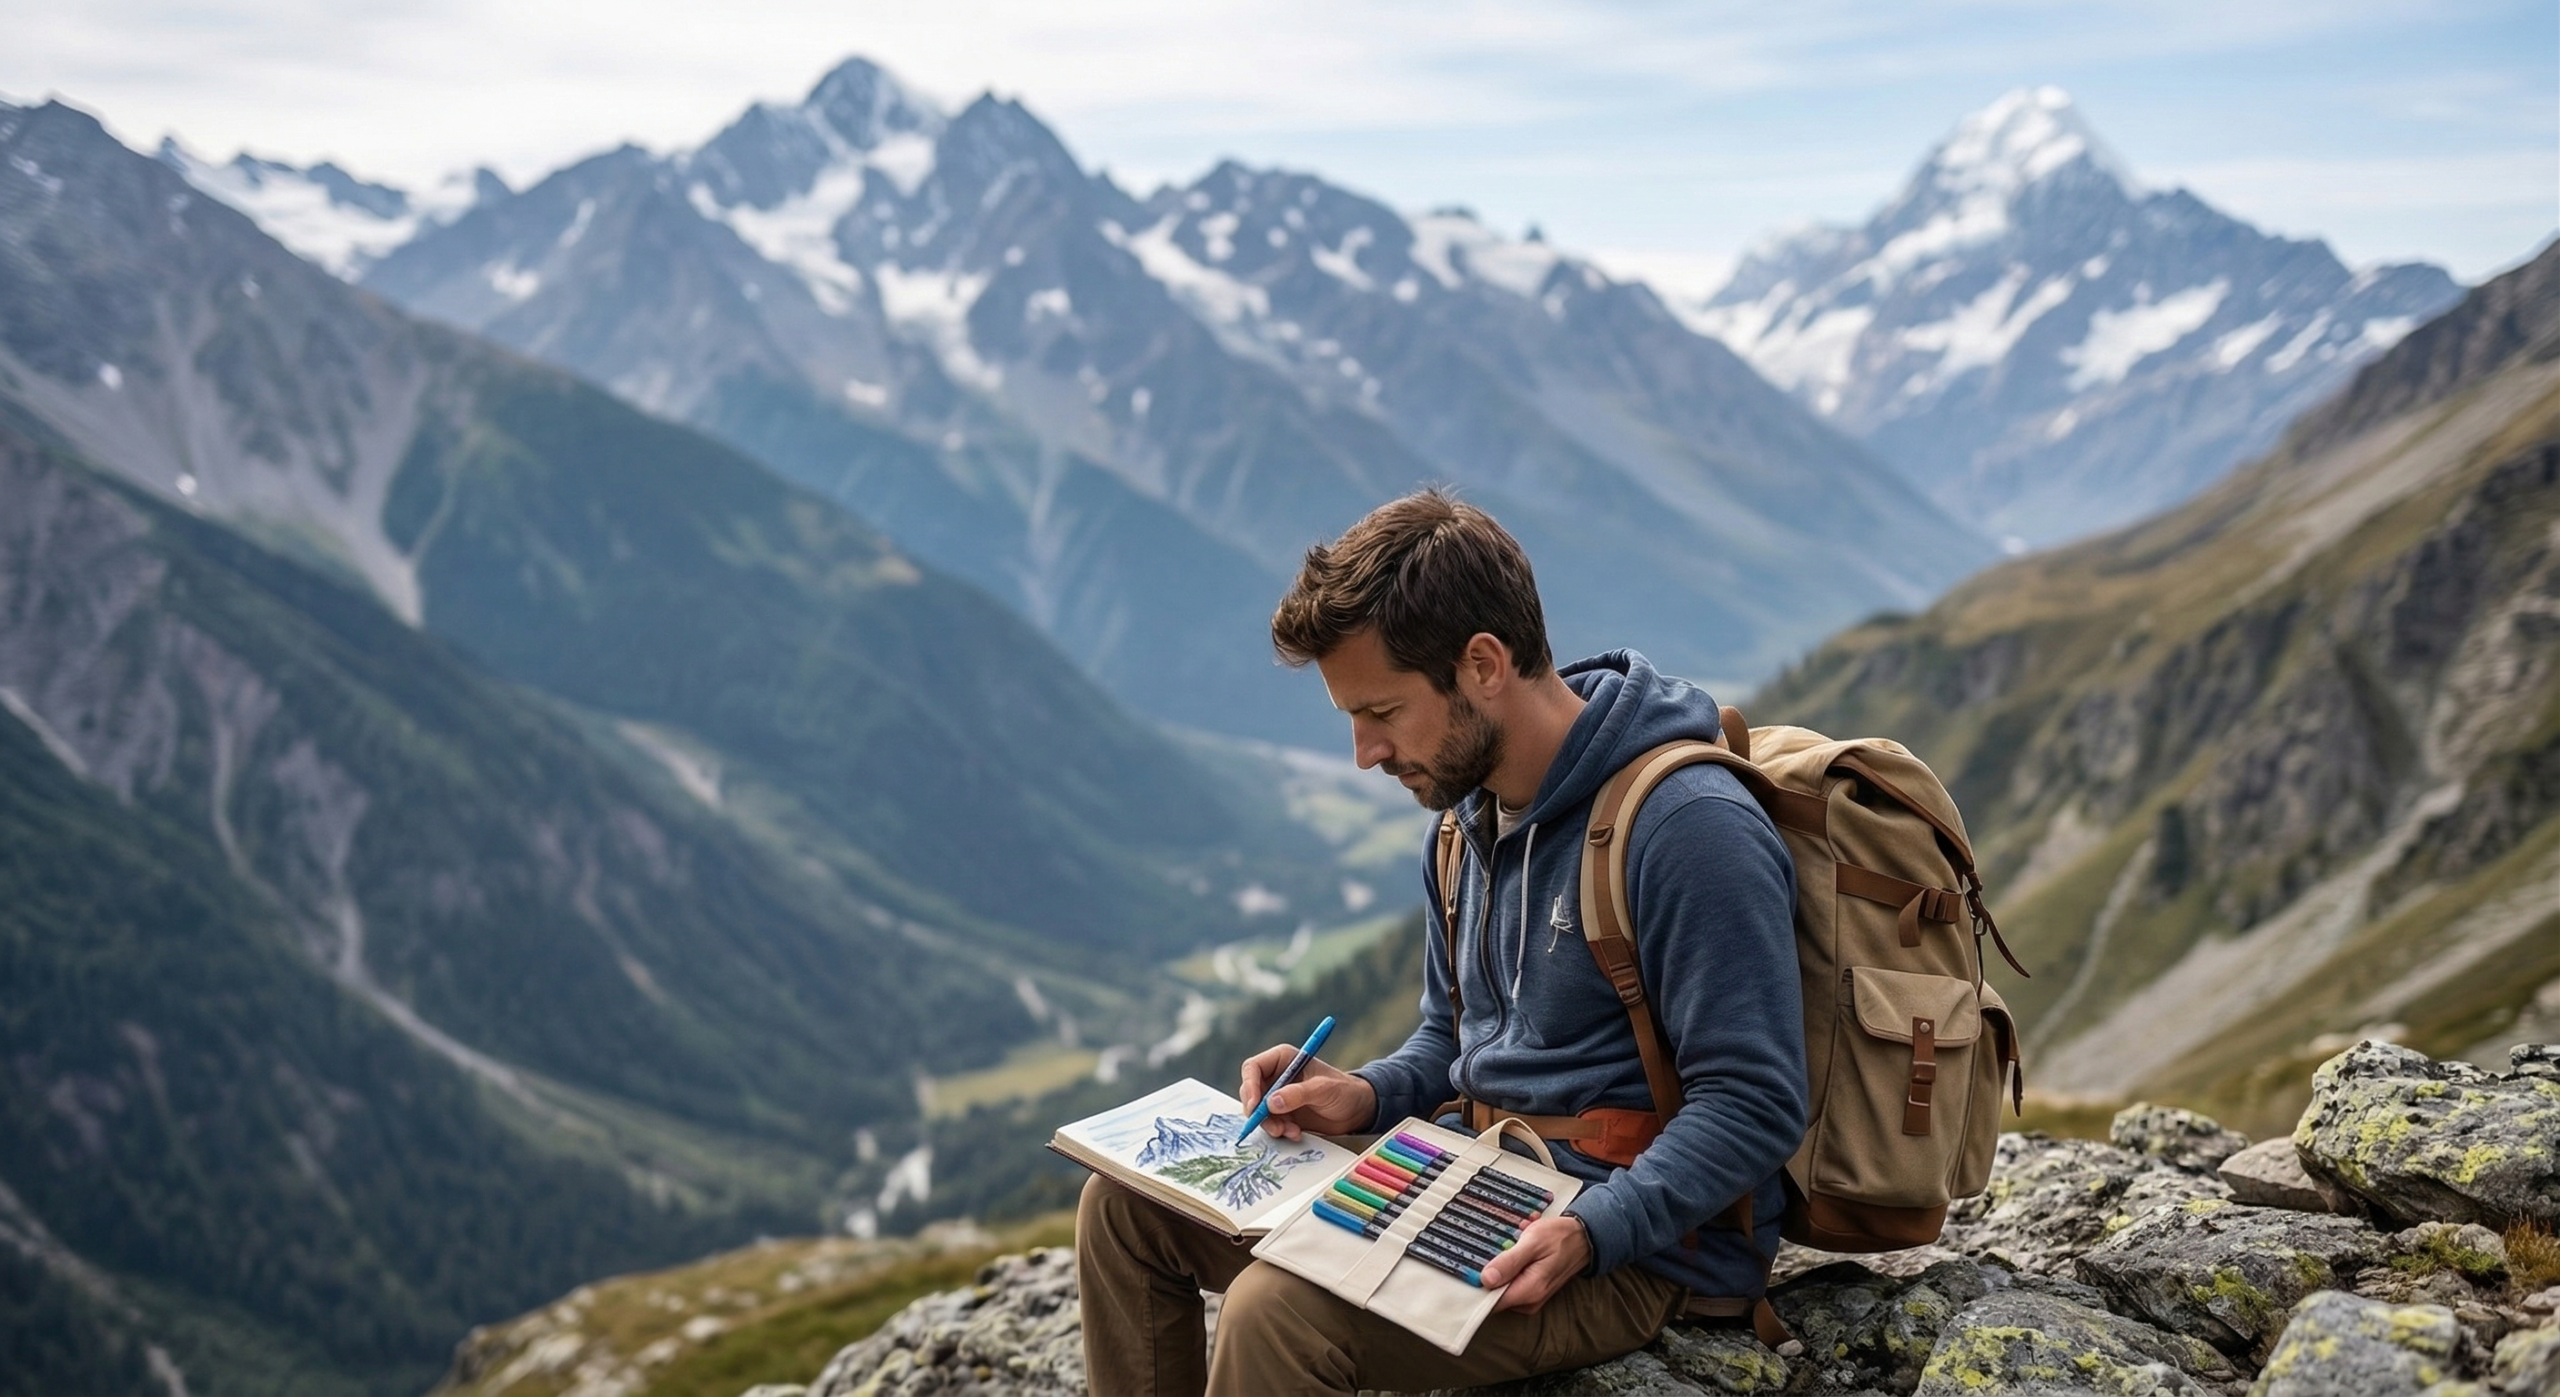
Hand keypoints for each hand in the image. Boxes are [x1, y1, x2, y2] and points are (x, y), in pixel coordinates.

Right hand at [1238, 1044, 1373, 1139]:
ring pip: (1258, 1111)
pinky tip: (1295, 1133)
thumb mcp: (1323, 1089)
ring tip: (1290, 1132)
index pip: (1253, 1068)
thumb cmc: (1344, 1091)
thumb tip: (1271, 1102)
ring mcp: (1278, 1096)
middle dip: (1258, 1111)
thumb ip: (1298, 1094)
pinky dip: (1279, 1131)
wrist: (1357, 1111)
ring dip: (1270, 1124)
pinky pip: (1270, 1123)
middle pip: (1251, 1092)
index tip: (1255, 1105)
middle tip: (1271, 1125)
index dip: (1249, 1085)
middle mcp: (1276, 1076)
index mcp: (1283, 1059)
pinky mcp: (1283, 1114)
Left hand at [1478, 1214, 1590, 1313]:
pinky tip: (1519, 1247)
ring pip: (1502, 1286)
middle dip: (1492, 1270)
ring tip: (1515, 1242)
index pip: (1491, 1302)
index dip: (1478, 1286)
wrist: (1584, 1238)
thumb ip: (1509, 1262)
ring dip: (1502, 1264)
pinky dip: (1511, 1265)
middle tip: (1498, 1245)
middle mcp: (1529, 1301)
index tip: (1471, 1267)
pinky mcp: (1532, 1291)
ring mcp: (1531, 1298)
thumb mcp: (1532, 1242)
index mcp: (1529, 1291)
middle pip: (1494, 1294)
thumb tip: (1486, 1280)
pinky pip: (1512, 1282)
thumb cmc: (1560, 1237)